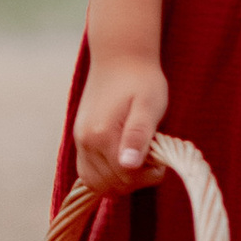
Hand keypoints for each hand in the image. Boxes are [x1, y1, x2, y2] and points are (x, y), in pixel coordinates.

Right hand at [73, 53, 167, 194]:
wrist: (120, 56)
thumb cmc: (142, 80)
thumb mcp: (149, 104)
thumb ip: (139, 135)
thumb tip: (129, 165)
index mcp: (102, 134)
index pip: (125, 177)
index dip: (148, 175)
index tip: (161, 160)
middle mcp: (85, 141)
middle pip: (110, 184)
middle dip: (135, 180)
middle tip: (152, 160)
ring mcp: (79, 140)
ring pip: (96, 183)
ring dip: (120, 181)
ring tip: (139, 162)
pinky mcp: (79, 138)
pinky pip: (88, 172)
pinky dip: (105, 176)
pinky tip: (123, 162)